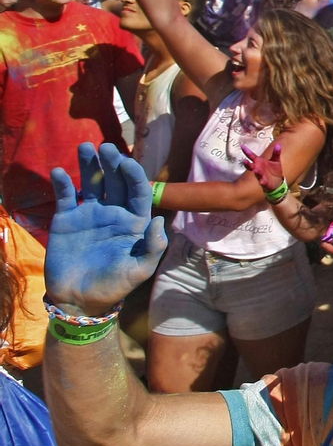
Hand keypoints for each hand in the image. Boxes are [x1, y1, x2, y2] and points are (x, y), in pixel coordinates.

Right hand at [45, 144, 167, 315]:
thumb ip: (153, 246)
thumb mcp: (140, 270)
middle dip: (112, 162)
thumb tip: (161, 220)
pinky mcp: (67, 219)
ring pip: (91, 182)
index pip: (137, 190)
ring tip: (85, 147)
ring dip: (89, 164)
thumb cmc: (115, 285)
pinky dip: (62, 183)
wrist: (80, 299)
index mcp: (134, 220)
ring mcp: (90, 213)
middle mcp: (113, 212)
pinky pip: (65, 196)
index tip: (126, 162)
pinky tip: (58, 171)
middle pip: (115, 180)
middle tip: (106, 147)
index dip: (133, 175)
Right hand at [244, 141, 285, 193]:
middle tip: (244, 161)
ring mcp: (261, 175)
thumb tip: (278, 144)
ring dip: (256, 172)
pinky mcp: (265, 182)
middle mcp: (258, 168)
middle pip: (251, 166)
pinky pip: (263, 182)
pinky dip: (262, 181)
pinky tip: (262, 181)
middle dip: (247, 164)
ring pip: (257, 173)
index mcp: (259, 162)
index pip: (252, 156)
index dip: (246, 151)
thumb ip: (276, 153)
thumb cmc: (274, 169)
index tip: (242, 145)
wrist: (277, 181)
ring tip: (255, 170)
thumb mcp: (276, 160)